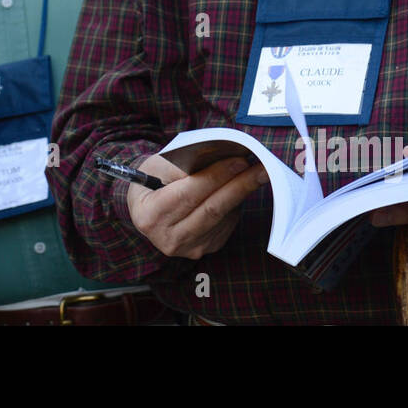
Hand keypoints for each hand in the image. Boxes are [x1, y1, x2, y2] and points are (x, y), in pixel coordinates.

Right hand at [126, 154, 268, 259]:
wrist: (147, 208)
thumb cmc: (152, 180)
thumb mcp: (157, 166)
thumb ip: (184, 165)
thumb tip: (220, 158)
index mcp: (150, 215)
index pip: (188, 194)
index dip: (215, 177)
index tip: (239, 161)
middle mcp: (168, 238)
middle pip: (211, 210)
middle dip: (239, 186)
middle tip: (261, 168)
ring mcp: (187, 248)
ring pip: (223, 218)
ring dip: (242, 194)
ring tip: (256, 174)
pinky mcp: (204, 249)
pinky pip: (226, 225)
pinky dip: (235, 205)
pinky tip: (238, 190)